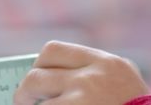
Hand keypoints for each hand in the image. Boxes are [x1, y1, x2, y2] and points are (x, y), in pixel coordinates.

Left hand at [13, 41, 150, 104]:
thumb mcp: (124, 78)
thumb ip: (96, 70)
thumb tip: (54, 76)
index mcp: (103, 62)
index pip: (53, 50)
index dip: (39, 65)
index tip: (39, 77)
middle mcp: (90, 77)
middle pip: (36, 76)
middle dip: (25, 91)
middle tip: (25, 101)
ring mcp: (82, 99)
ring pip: (38, 103)